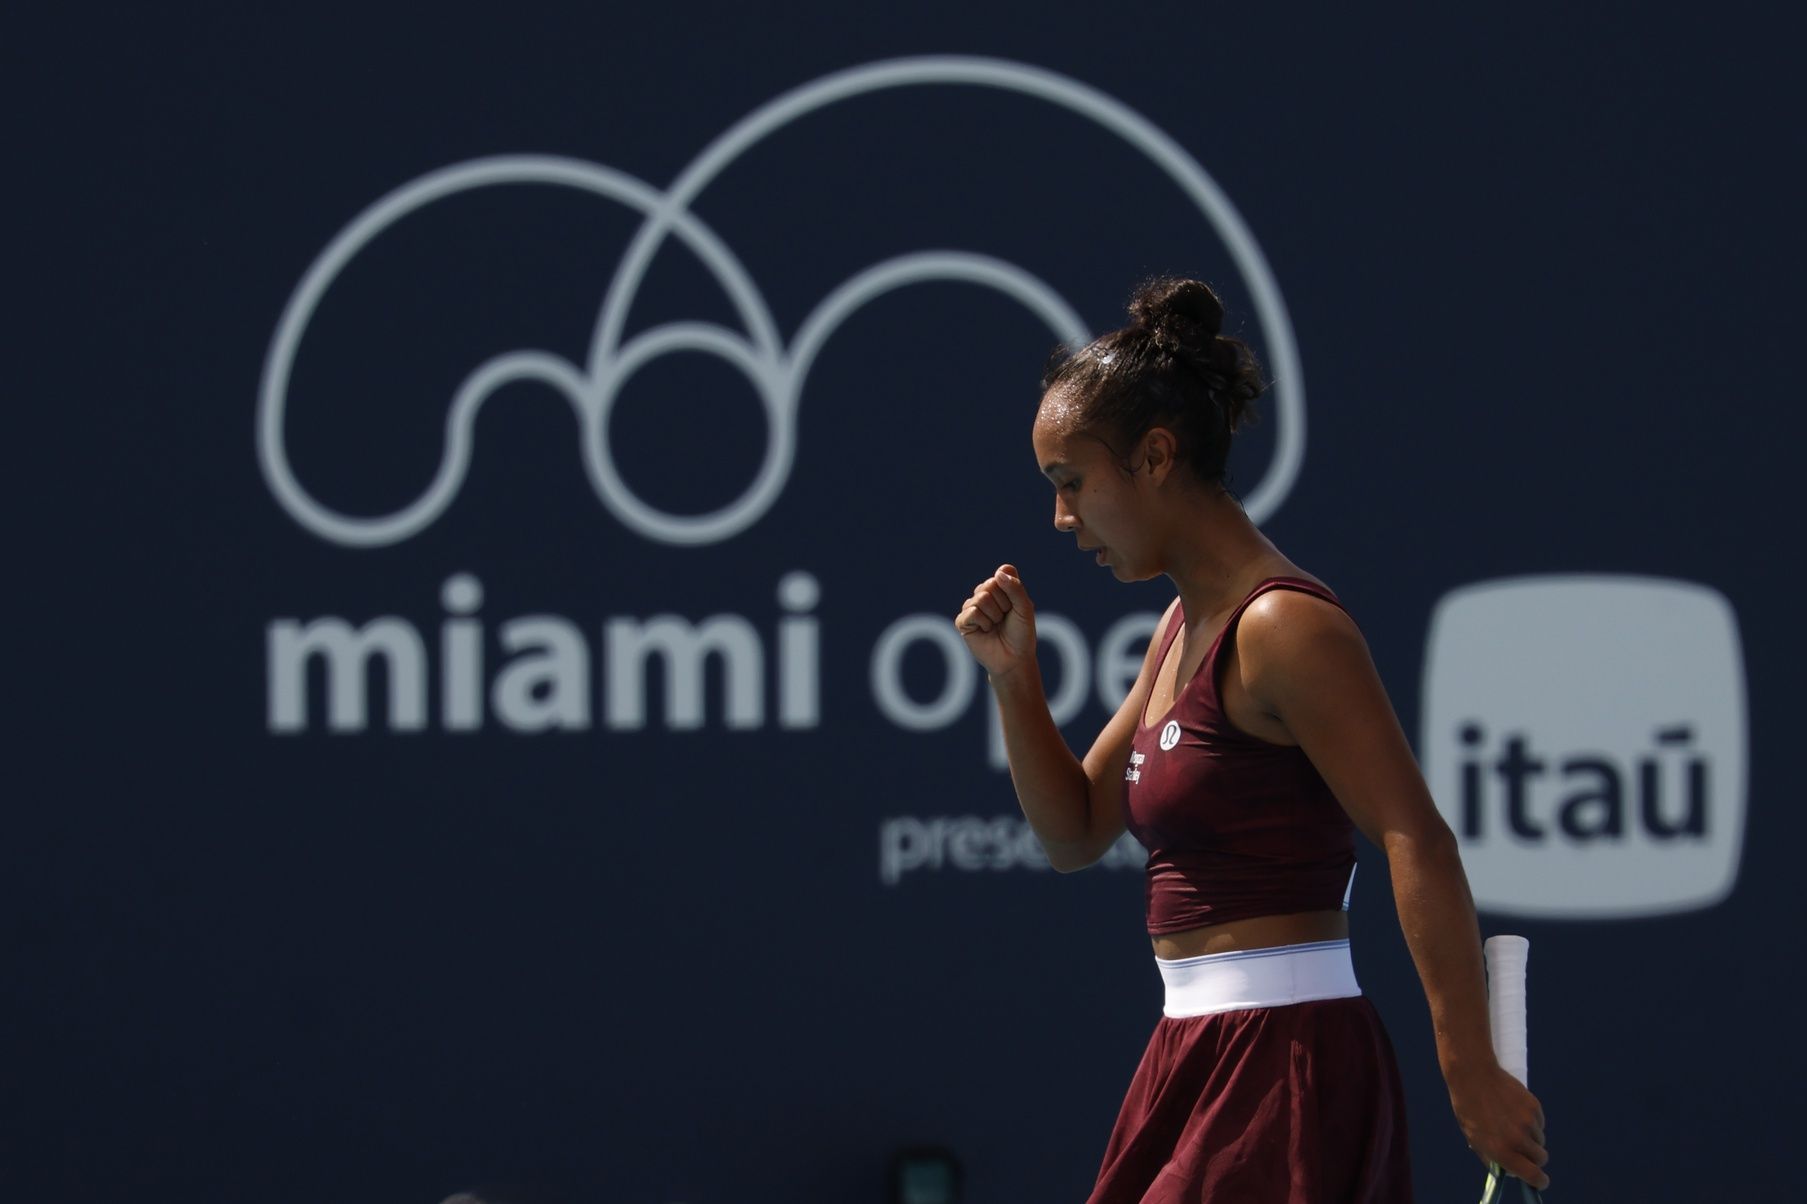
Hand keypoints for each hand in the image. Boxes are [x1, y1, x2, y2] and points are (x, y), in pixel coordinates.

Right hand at [955, 564, 1035, 678]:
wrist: (1014, 658)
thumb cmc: (1021, 633)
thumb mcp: (1025, 608)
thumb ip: (1015, 588)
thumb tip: (997, 574)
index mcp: (999, 588)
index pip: (1002, 574)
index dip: (1012, 591)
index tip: (1015, 606)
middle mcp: (984, 594)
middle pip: (990, 585)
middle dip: (1003, 604)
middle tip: (1005, 618)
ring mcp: (971, 607)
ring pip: (981, 598)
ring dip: (994, 615)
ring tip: (996, 626)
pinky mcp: (963, 621)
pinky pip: (972, 612)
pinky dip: (984, 623)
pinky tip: (986, 631)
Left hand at [1449, 1063, 1548, 1189]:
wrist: (1473, 1075)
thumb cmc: (1469, 1109)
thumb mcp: (1474, 1138)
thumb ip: (1493, 1157)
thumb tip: (1511, 1172)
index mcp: (1502, 1151)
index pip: (1533, 1175)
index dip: (1539, 1181)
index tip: (1540, 1181)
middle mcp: (1518, 1139)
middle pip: (1540, 1159)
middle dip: (1534, 1158)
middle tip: (1523, 1151)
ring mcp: (1528, 1123)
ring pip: (1540, 1140)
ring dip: (1531, 1138)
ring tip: (1512, 1124)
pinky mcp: (1534, 1107)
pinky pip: (1539, 1123)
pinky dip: (1532, 1122)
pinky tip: (1515, 1110)